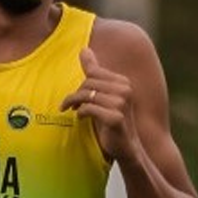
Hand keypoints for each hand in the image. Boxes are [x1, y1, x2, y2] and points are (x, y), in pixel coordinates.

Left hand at [60, 47, 139, 163]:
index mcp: (123, 83)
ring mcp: (121, 104)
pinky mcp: (115, 118)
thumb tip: (84, 49)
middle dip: (76, 94)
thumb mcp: (104, 95)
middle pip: (89, 83)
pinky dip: (81, 113)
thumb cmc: (112, 120)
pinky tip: (81, 118)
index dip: (82, 84)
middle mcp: (125, 90)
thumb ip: (95, 72)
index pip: (94, 73)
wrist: (127, 147)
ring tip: (73, 110)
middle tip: (70, 105)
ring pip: (87, 95)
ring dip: (75, 103)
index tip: (75, 97)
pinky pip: (89, 108)